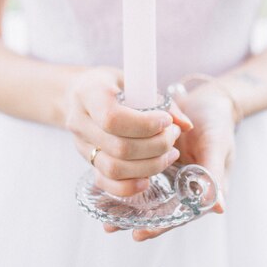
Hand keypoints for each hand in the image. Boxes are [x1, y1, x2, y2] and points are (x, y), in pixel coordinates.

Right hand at [66, 66, 192, 196]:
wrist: (80, 93)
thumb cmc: (112, 84)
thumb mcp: (135, 80)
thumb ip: (161, 101)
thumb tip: (186, 125)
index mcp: (89, 94)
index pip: (112, 118)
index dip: (145, 125)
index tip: (166, 121)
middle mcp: (79, 121)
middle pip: (119, 147)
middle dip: (156, 146)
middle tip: (174, 135)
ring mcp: (81, 145)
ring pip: (114, 169)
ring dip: (149, 166)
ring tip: (169, 153)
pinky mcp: (87, 162)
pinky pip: (105, 183)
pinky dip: (129, 186)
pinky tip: (148, 178)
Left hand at [104, 81, 235, 241]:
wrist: (209, 101)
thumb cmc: (218, 124)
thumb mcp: (217, 147)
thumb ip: (213, 174)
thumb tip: (219, 207)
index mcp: (201, 190)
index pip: (179, 215)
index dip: (160, 225)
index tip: (139, 233)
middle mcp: (183, 187)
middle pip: (159, 211)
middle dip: (135, 219)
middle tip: (111, 226)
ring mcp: (168, 175)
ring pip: (146, 197)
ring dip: (126, 206)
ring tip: (105, 217)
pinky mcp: (155, 160)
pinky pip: (139, 175)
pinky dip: (124, 181)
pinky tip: (103, 187)